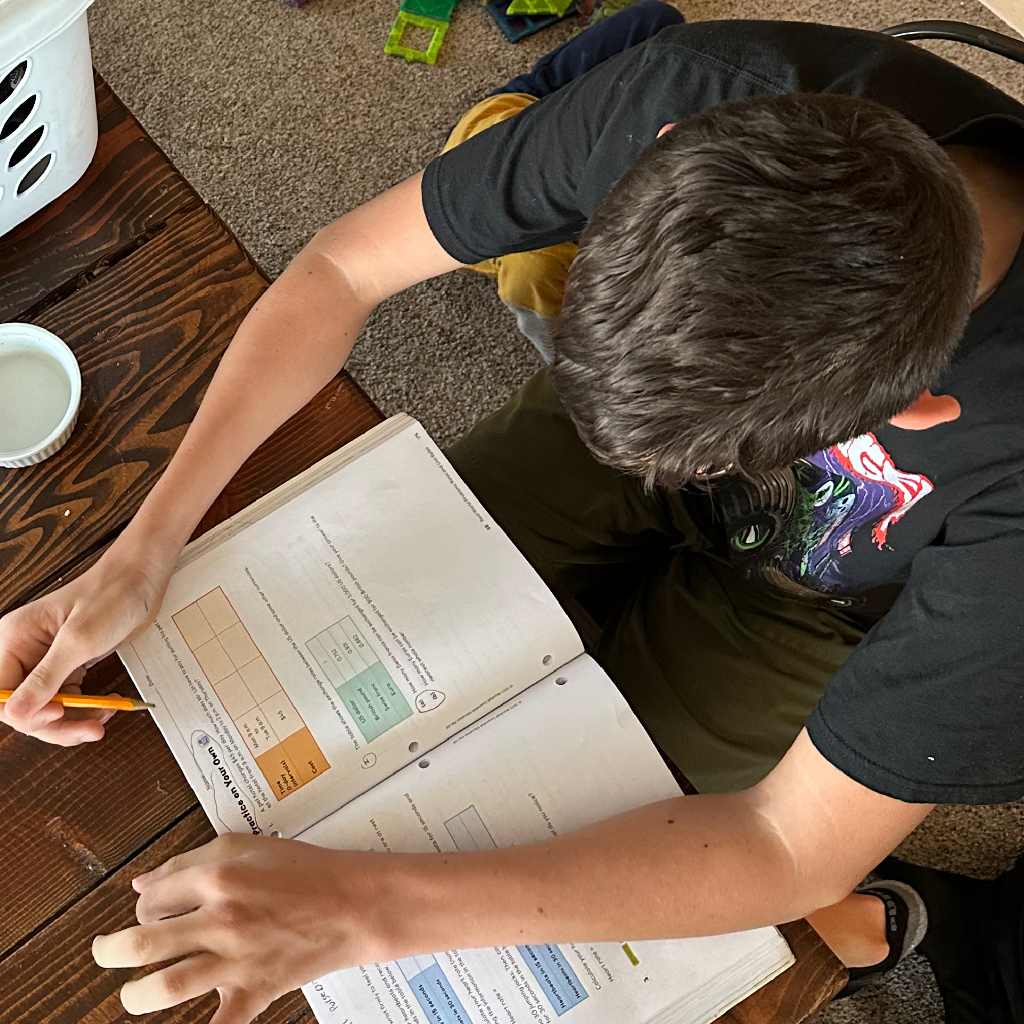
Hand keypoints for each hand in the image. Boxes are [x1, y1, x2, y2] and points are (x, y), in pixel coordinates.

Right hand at [0, 538, 171, 743]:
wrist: (142, 580)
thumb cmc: (112, 597)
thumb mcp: (80, 639)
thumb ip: (47, 677)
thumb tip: (15, 712)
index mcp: (13, 639)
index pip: (2, 695)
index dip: (27, 712)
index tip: (59, 713)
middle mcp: (23, 651)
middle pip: (24, 706)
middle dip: (58, 723)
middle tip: (92, 728)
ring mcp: (46, 660)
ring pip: (47, 708)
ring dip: (76, 719)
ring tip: (105, 716)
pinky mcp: (68, 665)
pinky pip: (67, 699)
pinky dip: (86, 708)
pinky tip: (108, 705)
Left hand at [92, 833, 386, 1023]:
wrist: (354, 903)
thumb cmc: (306, 870)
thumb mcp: (247, 846)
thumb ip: (191, 860)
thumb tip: (144, 884)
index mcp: (218, 877)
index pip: (152, 896)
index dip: (143, 904)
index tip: (149, 909)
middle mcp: (222, 918)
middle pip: (143, 943)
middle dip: (111, 952)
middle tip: (104, 953)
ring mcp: (237, 959)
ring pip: (165, 988)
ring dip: (135, 996)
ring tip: (131, 993)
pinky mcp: (255, 992)